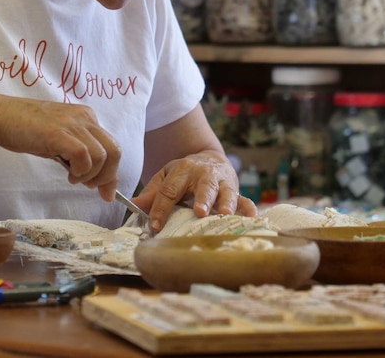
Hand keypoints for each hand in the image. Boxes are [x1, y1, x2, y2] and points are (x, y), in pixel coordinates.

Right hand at [0, 96, 120, 200]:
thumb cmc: (24, 129)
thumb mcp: (59, 141)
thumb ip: (79, 157)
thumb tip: (99, 184)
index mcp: (86, 118)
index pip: (112, 147)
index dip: (112, 173)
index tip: (106, 192)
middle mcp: (84, 118)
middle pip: (115, 151)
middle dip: (106, 176)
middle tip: (88, 185)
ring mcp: (72, 124)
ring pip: (102, 156)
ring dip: (90, 175)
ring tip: (73, 178)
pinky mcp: (58, 133)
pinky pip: (83, 155)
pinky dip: (80, 171)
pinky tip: (68, 173)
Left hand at [133, 149, 257, 232]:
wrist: (210, 158)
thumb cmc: (184, 174)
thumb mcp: (166, 177)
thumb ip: (152, 193)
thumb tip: (132, 206)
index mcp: (182, 170)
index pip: (170, 191)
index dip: (161, 208)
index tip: (155, 226)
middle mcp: (204, 174)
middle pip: (203, 187)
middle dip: (202, 199)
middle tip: (199, 211)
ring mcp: (222, 182)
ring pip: (226, 191)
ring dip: (226, 202)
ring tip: (225, 213)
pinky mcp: (236, 190)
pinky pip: (245, 200)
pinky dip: (249, 208)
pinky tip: (252, 217)